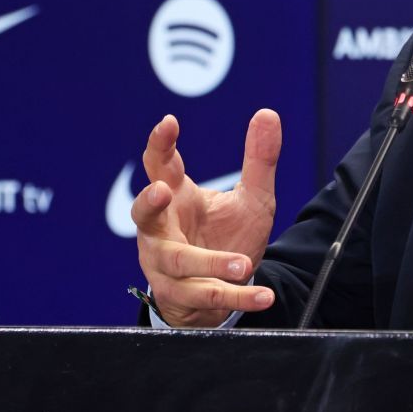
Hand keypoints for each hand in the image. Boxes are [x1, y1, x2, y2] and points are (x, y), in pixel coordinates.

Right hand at [131, 109, 280, 327]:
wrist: (222, 288)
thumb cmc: (228, 235)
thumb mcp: (252, 198)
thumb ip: (259, 161)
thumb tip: (268, 113)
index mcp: (177, 197)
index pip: (161, 166)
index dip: (160, 144)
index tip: (168, 124)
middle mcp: (162, 229)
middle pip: (144, 214)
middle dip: (148, 202)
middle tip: (161, 191)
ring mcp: (165, 264)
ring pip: (178, 262)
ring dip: (209, 263)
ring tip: (241, 264)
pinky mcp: (180, 295)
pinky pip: (207, 297)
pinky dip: (237, 298)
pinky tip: (263, 296)